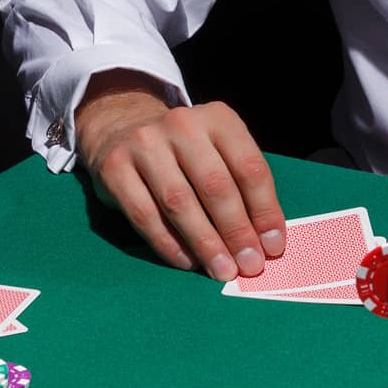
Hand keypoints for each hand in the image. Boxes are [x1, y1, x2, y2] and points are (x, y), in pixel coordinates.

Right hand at [74, 68, 286, 280]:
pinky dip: (169, 244)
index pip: (249, 167)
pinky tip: (187, 262)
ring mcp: (145, 144)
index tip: (273, 246)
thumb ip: (240, 185)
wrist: (123, 128)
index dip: (264, 210)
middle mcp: (181, 124)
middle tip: (249, 265)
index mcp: (217, 118)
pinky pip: (145, 214)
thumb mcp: (218, 150)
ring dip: (205, 243)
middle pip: (215, 185)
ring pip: (180, 202)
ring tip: (221, 270)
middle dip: (236, 231)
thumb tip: (264, 240)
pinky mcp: (114, 167)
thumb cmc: (185, 150)